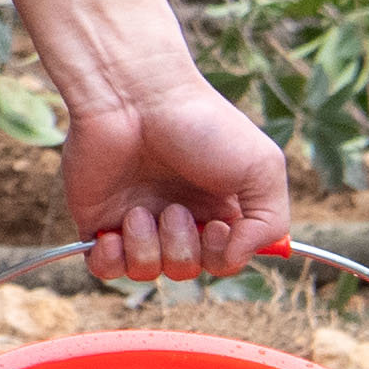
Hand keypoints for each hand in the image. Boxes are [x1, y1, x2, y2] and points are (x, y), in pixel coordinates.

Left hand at [62, 69, 292, 281]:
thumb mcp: (262, 166)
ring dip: (147, 249)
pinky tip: (114, 232)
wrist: (134, 97)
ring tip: (139, 210)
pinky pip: (104, 269)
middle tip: (174, 208)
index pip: (224, 261)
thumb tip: (236, 258)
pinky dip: (110, 261)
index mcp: (218, 207)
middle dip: (183, 249)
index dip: (221, 257)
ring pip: (146, 272)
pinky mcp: (98, 218)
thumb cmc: (201, 124)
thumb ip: (270, 222)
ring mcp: (136, 219)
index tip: (216, 226)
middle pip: (186, 271)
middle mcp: (178, 216)